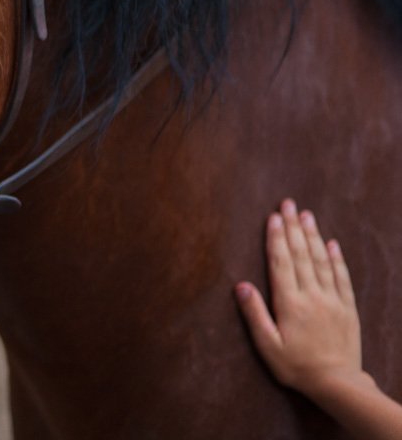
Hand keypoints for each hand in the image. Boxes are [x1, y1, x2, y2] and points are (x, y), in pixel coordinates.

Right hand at [235, 199, 365, 399]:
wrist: (339, 384)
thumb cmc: (297, 367)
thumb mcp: (268, 346)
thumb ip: (255, 315)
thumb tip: (241, 286)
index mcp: (290, 303)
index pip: (281, 263)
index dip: (276, 238)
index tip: (272, 217)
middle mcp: (312, 296)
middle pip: (301, 255)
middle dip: (293, 227)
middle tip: (288, 204)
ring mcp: (332, 300)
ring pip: (321, 261)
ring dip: (313, 236)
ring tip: (306, 215)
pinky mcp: (347, 308)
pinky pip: (342, 277)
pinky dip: (336, 258)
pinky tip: (332, 243)